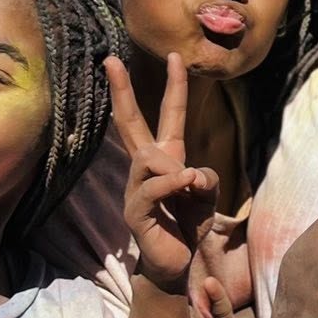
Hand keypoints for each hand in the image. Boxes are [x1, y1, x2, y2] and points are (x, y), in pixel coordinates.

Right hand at [108, 53, 219, 295]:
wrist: (176, 261)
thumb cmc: (188, 224)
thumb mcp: (207, 197)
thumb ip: (206, 180)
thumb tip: (190, 174)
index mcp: (166, 157)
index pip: (170, 115)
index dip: (174, 86)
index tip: (176, 56)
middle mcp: (145, 168)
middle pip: (130, 122)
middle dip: (121, 90)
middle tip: (110, 59)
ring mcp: (135, 187)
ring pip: (148, 158)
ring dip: (173, 168)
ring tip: (189, 186)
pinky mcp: (135, 210)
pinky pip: (151, 187)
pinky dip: (172, 184)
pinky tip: (185, 186)